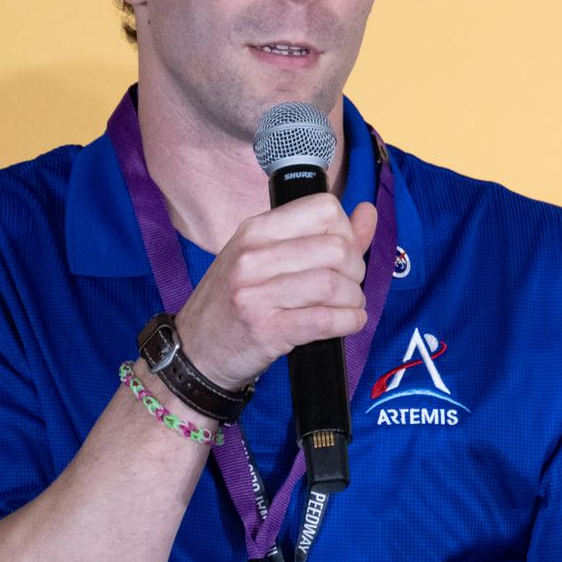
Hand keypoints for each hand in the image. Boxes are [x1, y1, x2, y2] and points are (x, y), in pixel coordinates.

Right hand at [174, 195, 377, 389]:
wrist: (195, 352)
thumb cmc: (234, 303)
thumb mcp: (266, 259)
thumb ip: (322, 236)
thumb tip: (367, 211)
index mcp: (255, 230)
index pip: (323, 209)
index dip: (346, 232)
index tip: (344, 254)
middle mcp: (253, 256)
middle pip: (336, 248)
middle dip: (356, 270)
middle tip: (348, 287)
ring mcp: (256, 294)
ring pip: (333, 285)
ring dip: (353, 300)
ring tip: (347, 307)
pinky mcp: (266, 330)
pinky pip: (325, 320)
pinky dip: (348, 322)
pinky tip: (347, 323)